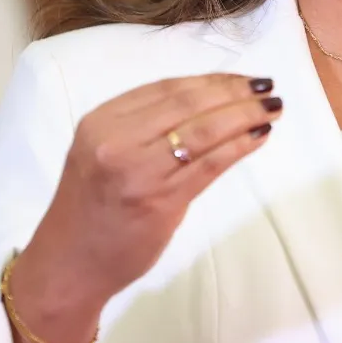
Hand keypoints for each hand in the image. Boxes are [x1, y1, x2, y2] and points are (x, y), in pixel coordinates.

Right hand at [9, 74, 281, 342]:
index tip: (241, 78)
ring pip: (204, 131)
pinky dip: (239, 145)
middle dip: (234, 91)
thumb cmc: (90, 209)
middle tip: (266, 86)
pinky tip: (258, 136)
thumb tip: (208, 102)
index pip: (167, 88)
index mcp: (101, 121)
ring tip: (272, 108)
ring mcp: (138, 171)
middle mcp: (117, 141)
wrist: (69, 264)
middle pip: (188, 103)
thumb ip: (141, 127)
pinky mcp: (160, 201)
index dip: (211, 79)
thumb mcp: (101, 153)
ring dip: (244, 114)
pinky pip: (210, 164)